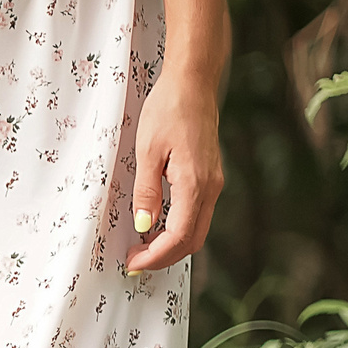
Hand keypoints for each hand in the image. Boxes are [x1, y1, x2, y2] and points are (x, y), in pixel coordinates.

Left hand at [124, 71, 223, 276]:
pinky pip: (197, 214)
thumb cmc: (168, 110)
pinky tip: (157, 226)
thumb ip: (147, 192)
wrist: (192, 84)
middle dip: (164, 258)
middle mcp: (211, 187)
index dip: (155, 256)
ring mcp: (214, 182)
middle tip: (134, 261)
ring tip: (142, 247)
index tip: (133, 263)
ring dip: (171, 245)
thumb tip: (144, 226)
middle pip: (192, 241)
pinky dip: (178, 229)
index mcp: (196, 184)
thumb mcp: (146, 152)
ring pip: (197, 230)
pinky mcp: (210, 177)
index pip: (179, 237)